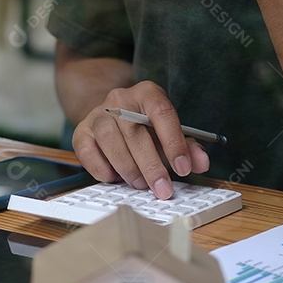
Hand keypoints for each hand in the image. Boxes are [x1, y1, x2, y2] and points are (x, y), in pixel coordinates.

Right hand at [72, 81, 210, 199]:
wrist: (113, 117)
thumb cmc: (146, 128)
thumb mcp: (170, 132)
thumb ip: (188, 146)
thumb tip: (201, 162)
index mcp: (147, 93)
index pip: (162, 113)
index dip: (174, 142)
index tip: (183, 168)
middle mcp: (120, 99)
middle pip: (134, 132)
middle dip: (151, 166)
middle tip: (162, 189)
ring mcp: (97, 114)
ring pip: (110, 141)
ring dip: (127, 168)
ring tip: (139, 184)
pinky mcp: (81, 131)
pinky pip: (87, 151)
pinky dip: (102, 169)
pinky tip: (115, 177)